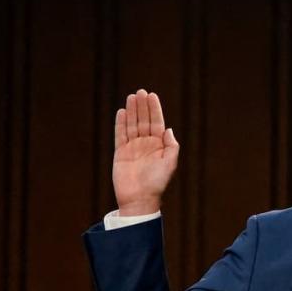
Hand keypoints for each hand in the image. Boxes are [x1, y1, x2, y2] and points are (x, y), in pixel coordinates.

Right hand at [112, 90, 179, 215]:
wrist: (140, 199)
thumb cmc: (157, 183)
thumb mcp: (170, 163)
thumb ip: (171, 146)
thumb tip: (168, 129)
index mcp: (159, 145)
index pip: (156, 122)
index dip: (154, 109)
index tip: (152, 95)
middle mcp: (146, 144)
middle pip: (143, 120)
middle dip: (142, 106)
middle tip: (140, 92)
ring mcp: (132, 147)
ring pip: (131, 125)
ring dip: (131, 111)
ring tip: (131, 97)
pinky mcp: (120, 153)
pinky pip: (119, 135)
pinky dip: (120, 123)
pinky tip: (121, 112)